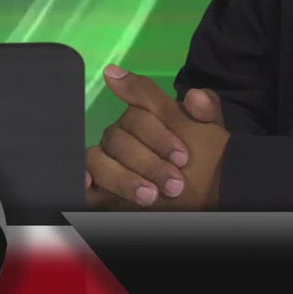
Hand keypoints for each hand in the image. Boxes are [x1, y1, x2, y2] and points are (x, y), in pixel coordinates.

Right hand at [83, 65, 229, 210]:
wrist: (204, 193)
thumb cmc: (202, 159)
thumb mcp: (209, 134)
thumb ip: (204, 111)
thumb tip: (193, 96)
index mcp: (143, 119)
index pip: (138, 113)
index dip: (159, 135)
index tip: (183, 157)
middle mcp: (121, 136)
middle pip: (118, 138)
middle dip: (148, 162)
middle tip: (175, 184)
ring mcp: (108, 159)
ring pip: (99, 159)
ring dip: (123, 178)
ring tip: (150, 196)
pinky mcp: (98, 184)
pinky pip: (84, 174)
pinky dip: (83, 176)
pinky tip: (89, 185)